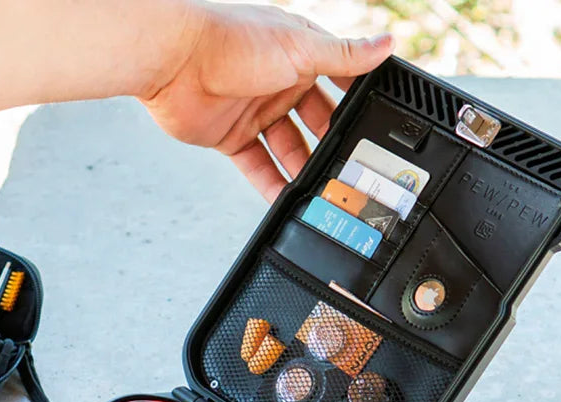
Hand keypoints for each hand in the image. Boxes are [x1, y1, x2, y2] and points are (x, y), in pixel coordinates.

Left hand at [140, 2, 393, 202]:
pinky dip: (271, 185)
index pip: (340, 81)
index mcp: (300, 54)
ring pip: (288, 149)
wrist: (173, 61)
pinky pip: (257, 166)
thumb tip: (387, 45)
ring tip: (324, 193)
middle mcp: (279, 82)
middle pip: (316, 122)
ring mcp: (255, 111)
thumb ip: (343, 56)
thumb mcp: (299, 48)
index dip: (357, 103)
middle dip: (332, 144)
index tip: (376, 128)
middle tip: (351, 169)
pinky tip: (287, 202)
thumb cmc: (230, 41)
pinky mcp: (230, 136)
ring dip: (304, 170)